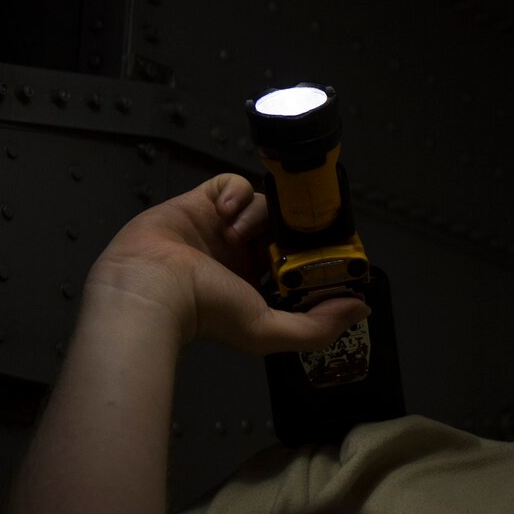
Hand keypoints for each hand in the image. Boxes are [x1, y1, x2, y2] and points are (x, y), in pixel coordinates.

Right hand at [85, 172, 367, 353]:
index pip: (296, 258)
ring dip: (257, 215)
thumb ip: (318, 325)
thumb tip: (360, 309)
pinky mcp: (201, 203)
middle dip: (289, 226)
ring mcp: (222, 227)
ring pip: (261, 204)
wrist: (153, 288)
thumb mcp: (269, 329)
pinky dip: (235, 194)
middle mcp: (241, 254)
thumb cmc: (204, 312)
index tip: (322, 251)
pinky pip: (231, 184)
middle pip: (282, 226)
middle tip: (290, 231)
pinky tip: (224, 213)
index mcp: (257, 282)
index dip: (310, 253)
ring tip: (236, 233)